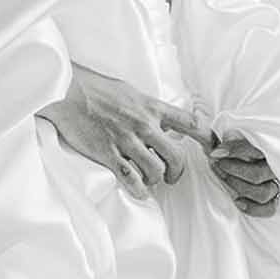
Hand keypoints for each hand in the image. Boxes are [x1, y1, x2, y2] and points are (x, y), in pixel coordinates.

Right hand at [37, 63, 215, 200]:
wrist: (67, 91)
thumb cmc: (95, 88)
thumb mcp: (130, 92)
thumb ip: (148, 108)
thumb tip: (163, 120)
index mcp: (151, 107)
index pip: (190, 123)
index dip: (207, 137)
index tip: (213, 147)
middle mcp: (144, 125)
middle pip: (177, 157)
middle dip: (178, 172)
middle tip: (171, 176)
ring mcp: (127, 141)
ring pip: (156, 171)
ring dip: (156, 180)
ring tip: (149, 180)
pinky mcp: (108, 154)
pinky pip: (131, 179)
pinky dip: (139, 189)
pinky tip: (139, 190)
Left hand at [207, 129, 279, 216]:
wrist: (233, 162)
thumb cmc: (227, 147)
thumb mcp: (217, 136)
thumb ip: (202, 130)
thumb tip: (189, 125)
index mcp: (266, 145)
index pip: (257, 148)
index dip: (235, 150)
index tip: (215, 152)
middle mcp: (274, 165)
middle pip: (257, 174)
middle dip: (232, 170)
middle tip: (217, 164)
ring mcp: (275, 183)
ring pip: (262, 193)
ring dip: (238, 187)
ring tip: (224, 178)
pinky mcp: (272, 199)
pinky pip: (268, 208)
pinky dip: (253, 207)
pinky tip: (237, 201)